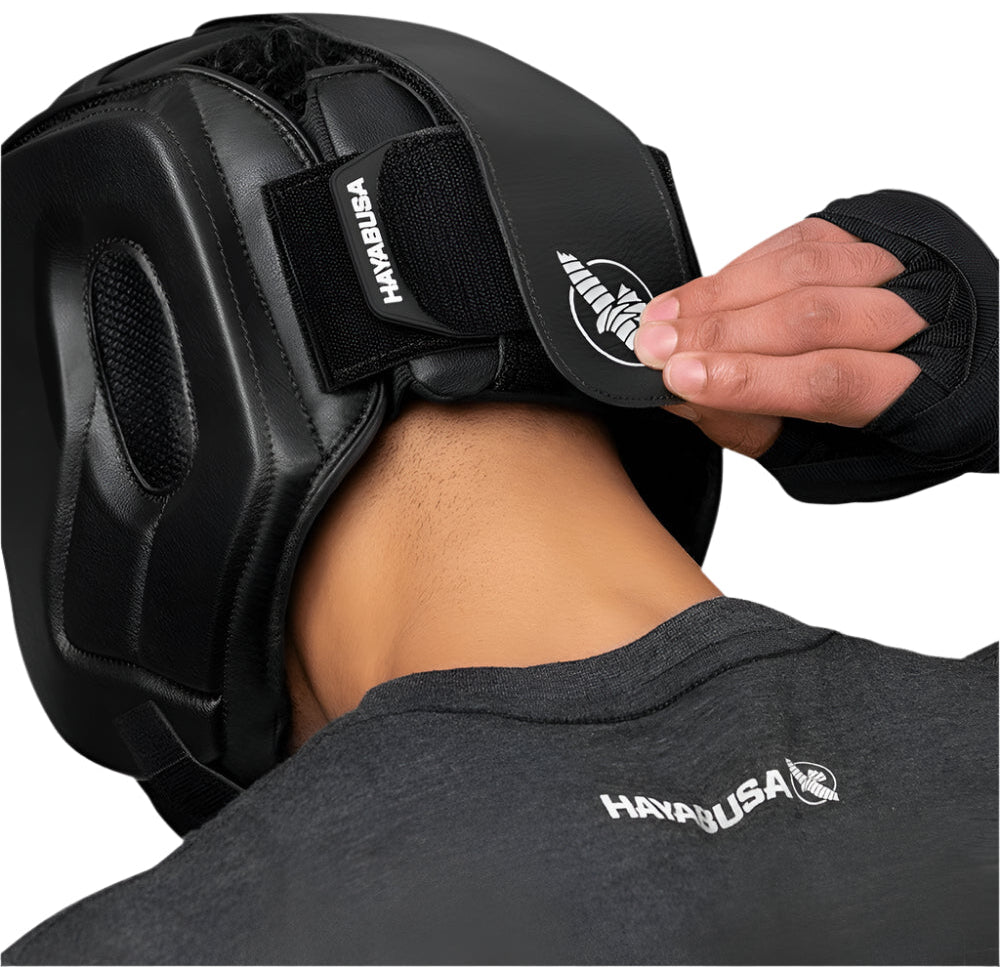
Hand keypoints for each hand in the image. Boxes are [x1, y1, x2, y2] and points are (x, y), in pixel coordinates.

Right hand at [634, 219, 926, 457]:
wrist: (968, 367)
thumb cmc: (897, 425)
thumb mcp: (830, 457)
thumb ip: (756, 426)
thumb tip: (681, 397)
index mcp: (932, 394)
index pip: (828, 379)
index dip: (747, 379)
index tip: (678, 379)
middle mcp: (930, 318)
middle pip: (811, 315)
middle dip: (720, 332)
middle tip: (653, 346)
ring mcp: (909, 266)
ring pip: (804, 267)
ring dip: (721, 293)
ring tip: (663, 317)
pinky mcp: (880, 232)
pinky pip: (801, 237)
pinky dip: (741, 266)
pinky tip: (701, 291)